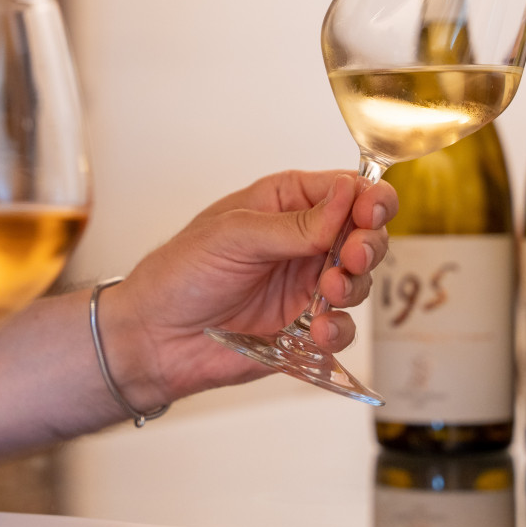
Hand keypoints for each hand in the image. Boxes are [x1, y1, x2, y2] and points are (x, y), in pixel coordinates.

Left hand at [110, 170, 396, 401]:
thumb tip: (348, 196)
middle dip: (368, 244)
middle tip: (351, 257)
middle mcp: (305, 240)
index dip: (369, 199)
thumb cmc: (181, 273)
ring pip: (360, 280)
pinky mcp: (305, 328)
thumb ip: (295, 224)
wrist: (155, 337)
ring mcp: (307, 285)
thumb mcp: (233, 235)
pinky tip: (319, 330)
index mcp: (287, 202)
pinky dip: (339, 329)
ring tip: (329, 292)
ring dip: (354, 285)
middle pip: (366, 233)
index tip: (369, 213)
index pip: (347, 190)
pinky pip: (342, 327)